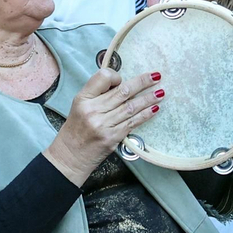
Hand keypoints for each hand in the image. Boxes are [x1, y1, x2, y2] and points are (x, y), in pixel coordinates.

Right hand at [43, 68, 162, 184]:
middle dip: (142, 82)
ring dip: (148, 99)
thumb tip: (122, 84)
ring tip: (161, 92)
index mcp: (83, 99)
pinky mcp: (112, 137)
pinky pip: (133, 122)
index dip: (116, 76)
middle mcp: (93, 110)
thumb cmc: (76, 129)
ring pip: (131, 107)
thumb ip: (97, 94)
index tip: (122, 79)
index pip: (103, 78)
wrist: (71, 156)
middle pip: (122, 91)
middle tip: (157, 76)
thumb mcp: (79, 106)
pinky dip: (145, 115)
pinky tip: (154, 108)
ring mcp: (103, 125)